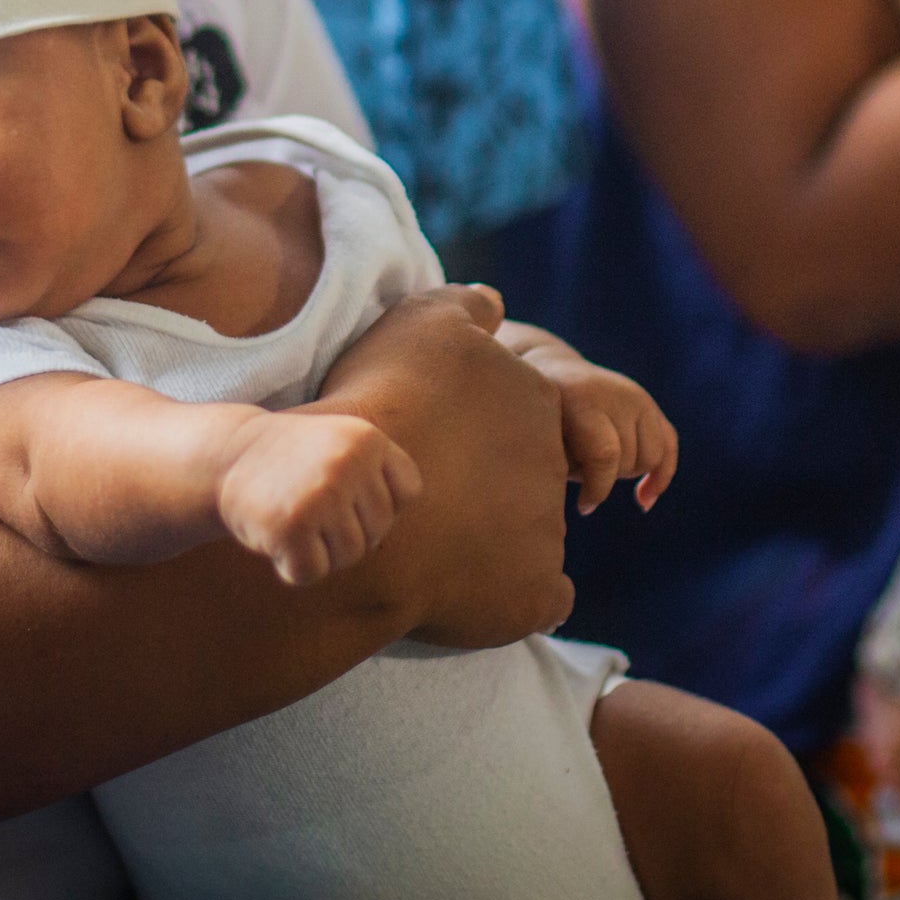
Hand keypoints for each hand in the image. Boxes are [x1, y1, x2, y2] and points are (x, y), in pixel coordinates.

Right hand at [216, 412, 421, 585]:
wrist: (226, 456)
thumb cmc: (291, 458)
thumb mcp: (341, 445)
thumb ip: (378, 475)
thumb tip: (410, 539)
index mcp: (367, 439)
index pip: (407, 492)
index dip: (380, 503)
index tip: (348, 496)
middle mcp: (348, 464)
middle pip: (379, 530)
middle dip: (348, 532)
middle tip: (311, 511)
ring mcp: (320, 495)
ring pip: (349, 556)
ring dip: (322, 552)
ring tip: (295, 522)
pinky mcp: (291, 527)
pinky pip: (313, 572)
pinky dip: (293, 568)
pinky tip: (276, 540)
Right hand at [317, 296, 577, 648]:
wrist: (346, 503)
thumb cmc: (380, 408)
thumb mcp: (417, 326)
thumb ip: (464, 305)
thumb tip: (497, 303)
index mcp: (535, 400)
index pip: (522, 413)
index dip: (473, 428)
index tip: (432, 440)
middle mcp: (553, 463)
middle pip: (526, 473)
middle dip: (488, 482)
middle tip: (428, 492)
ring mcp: (549, 533)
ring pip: (529, 534)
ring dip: (492, 538)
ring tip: (428, 541)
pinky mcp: (535, 593)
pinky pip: (539, 595)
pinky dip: (513, 596)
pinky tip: (464, 586)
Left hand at [503, 329, 681, 512]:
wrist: (553, 372)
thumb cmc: (540, 419)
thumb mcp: (543, 439)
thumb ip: (568, 466)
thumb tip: (588, 504)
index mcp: (583, 398)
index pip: (606, 454)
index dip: (597, 489)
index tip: (582, 506)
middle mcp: (617, 393)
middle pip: (631, 458)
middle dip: (610, 479)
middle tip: (582, 478)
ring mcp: (637, 396)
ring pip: (652, 457)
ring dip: (629, 474)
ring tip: (600, 473)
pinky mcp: (649, 404)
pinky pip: (669, 444)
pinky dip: (661, 474)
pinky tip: (643, 499)